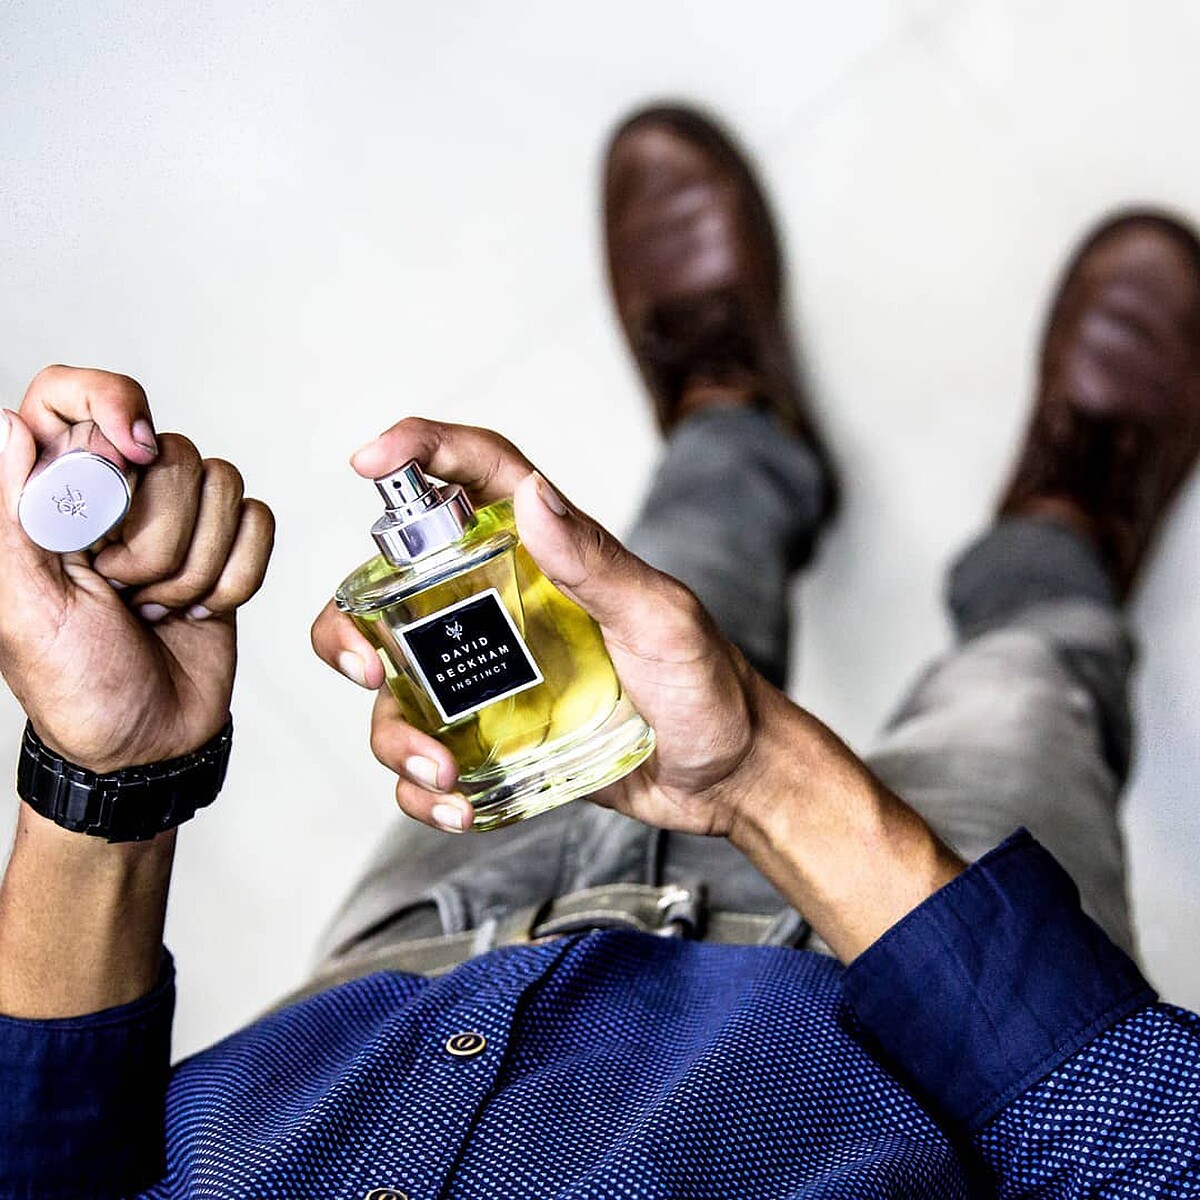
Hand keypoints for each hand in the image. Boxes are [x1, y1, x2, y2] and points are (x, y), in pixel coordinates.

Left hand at [0, 366, 274, 771]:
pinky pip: (259, 523)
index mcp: (46, 493)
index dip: (110, 405)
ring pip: (222, 484)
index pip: (70, 395)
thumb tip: (7, 424)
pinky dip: (237, 578)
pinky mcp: (227, 545)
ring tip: (156, 607)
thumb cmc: (74, 684)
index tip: (131, 455)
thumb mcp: (23, 607)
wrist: (145, 741)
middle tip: (121, 587)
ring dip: (196, 567)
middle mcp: (113, 490)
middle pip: (167, 450)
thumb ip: (10, 512)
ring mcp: (176, 516)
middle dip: (157, 539)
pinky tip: (198, 611)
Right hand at [312, 417, 771, 836]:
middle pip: (393, 597)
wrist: (727, 775)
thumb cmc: (708, 685)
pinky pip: (428, 762)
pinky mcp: (496, 742)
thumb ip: (595, 561)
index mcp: (546, 559)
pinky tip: (458, 807)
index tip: (369, 462)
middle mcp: (503, 612)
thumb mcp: (659, 618)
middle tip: (369, 667)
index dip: (420, 451)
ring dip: (396, 735)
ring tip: (442, 773)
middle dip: (352, 630)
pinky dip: (423, 791)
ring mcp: (494, 680)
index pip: (476, 480)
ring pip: (397, 692)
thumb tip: (533, 495)